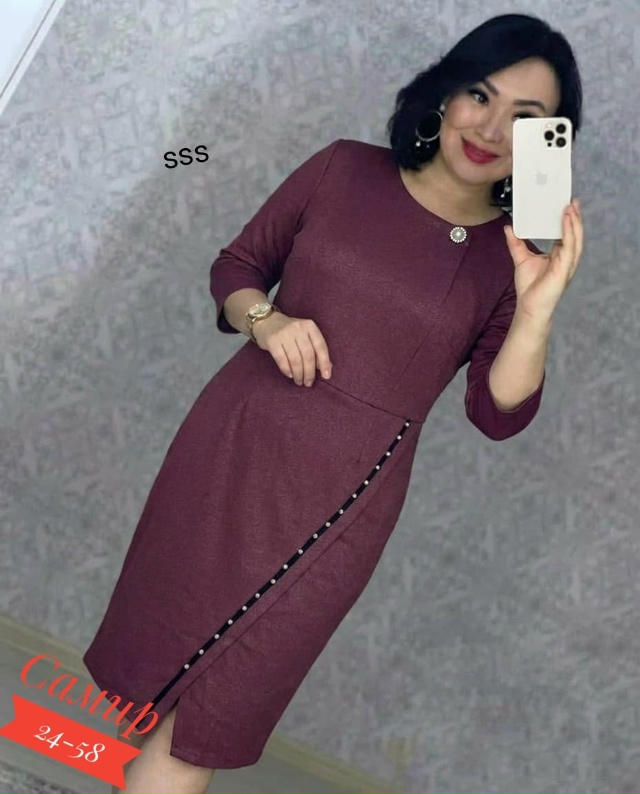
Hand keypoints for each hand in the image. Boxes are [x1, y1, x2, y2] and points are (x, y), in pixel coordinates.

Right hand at [253, 312, 332, 386]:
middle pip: (308, 355)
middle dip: (309, 372)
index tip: (326, 376)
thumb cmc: (290, 332)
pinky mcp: (272, 341)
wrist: (266, 321)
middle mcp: (298, 328)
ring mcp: (284, 334)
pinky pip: (282, 360)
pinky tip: (290, 375)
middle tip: (308, 383)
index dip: (324, 363)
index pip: (320, 346)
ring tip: (299, 381)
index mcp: (309, 326)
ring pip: (295, 359)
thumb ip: (316, 349)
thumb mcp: (305, 335)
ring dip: (298, 374)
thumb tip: (328, 367)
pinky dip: (287, 370)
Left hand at [503, 197, 583, 320]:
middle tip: (573, 200)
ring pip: (576, 238)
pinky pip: (570, 247)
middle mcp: (566, 258)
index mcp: (559, 255)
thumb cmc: (529, 287)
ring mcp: (567, 263)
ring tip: (571, 206)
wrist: (529, 307)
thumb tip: (509, 227)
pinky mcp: (564, 268)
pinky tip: (566, 221)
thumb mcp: (521, 259)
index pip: (566, 233)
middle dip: (575, 217)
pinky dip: (569, 232)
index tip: (566, 204)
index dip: (568, 220)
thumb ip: (516, 243)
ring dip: (575, 222)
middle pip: (575, 234)